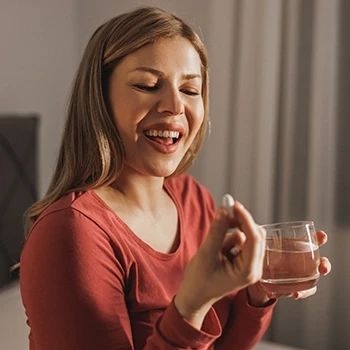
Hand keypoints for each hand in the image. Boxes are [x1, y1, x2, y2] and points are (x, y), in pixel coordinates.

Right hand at [174, 201, 265, 327]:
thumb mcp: (206, 254)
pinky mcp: (244, 260)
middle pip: (255, 234)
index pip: (254, 238)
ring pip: (248, 235)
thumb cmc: (199, 281)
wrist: (195, 296)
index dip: (245, 218)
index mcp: (248, 271)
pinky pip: (242, 240)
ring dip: (233, 232)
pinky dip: (230, 237)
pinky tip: (219, 248)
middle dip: (240, 222)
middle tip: (223, 214)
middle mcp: (254, 268)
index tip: (233, 204)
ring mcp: (250, 264)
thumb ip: (217, 232)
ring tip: (216, 243)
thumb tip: (224, 210)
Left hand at [247, 230, 331, 302]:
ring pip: (313, 280)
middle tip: (323, 267)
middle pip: (320, 262)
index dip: (320, 238)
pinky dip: (300, 293)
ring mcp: (301, 276)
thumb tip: (248, 231)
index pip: (312, 241)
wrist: (257, 278)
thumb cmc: (263, 256)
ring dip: (310, 285)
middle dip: (325, 264)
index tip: (322, 235)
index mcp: (297, 248)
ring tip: (298, 290)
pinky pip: (301, 291)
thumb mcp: (262, 246)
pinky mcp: (295, 287)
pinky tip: (292, 294)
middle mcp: (303, 262)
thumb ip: (258, 239)